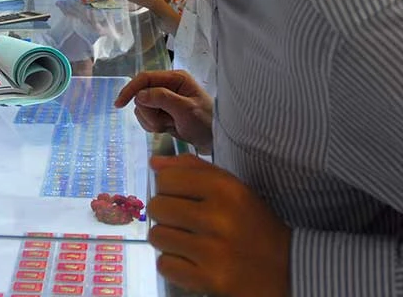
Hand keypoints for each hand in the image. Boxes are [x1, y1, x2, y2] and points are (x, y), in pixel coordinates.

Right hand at [115, 70, 212, 151]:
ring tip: (169, 126)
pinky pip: (146, 118)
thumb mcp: (186, 110)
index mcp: (175, 78)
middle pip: (141, 95)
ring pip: (142, 108)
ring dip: (151, 121)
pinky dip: (152, 126)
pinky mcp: (162, 113)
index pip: (144, 78)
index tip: (119, 104)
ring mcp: (164, 100)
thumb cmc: (207, 123)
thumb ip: (163, 98)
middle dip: (149, 113)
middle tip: (165, 123)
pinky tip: (167, 129)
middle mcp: (168, 86)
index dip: (130, 89)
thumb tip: (139, 94)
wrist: (217, 142)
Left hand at [148, 155, 290, 296]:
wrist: (289, 269)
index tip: (181, 197)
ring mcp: (214, 251)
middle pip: (157, 207)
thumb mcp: (232, 187)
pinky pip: (164, 265)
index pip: (166, 178)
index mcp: (225, 188)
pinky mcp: (211, 280)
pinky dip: (172, 264)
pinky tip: (190, 260)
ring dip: (167, 240)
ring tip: (186, 241)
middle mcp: (219, 217)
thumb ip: (193, 168)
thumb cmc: (253, 223)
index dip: (168, 188)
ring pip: (157, 236)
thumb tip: (154, 163)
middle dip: (165, 214)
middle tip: (183, 222)